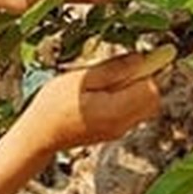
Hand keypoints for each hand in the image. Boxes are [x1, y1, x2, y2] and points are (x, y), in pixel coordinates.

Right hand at [15, 52, 161, 154]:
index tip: (130, 62)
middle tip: (114, 74)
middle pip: (153, 100)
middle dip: (141, 81)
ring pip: (143, 106)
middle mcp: (122, 125)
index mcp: (114, 112)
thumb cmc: (53, 105)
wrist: (39, 135)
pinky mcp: (114, 132)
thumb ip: (114, 69)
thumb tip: (141, 58)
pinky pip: (130, 112)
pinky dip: (123, 100)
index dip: (144, 72)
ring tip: (102, 86)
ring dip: (131, 90)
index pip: (151, 90)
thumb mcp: (81, 79)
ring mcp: (119, 131)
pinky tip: (99, 96)